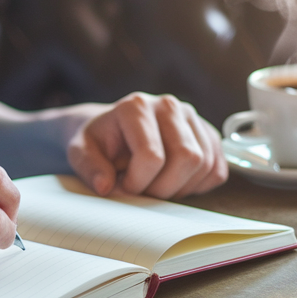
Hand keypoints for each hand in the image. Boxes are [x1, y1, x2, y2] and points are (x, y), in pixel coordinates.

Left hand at [66, 93, 227, 198]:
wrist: (114, 131)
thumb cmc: (98, 142)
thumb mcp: (80, 151)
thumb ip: (88, 167)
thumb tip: (105, 186)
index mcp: (137, 106)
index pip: (152, 156)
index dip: (138, 183)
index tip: (123, 186)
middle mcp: (169, 105)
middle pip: (186, 158)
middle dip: (164, 188)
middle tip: (143, 192)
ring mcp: (193, 118)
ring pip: (204, 165)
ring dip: (180, 189)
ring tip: (155, 185)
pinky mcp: (208, 134)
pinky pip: (217, 170)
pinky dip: (198, 186)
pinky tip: (174, 182)